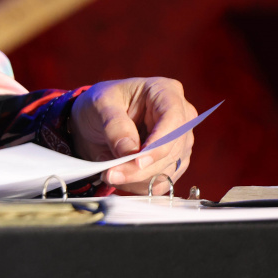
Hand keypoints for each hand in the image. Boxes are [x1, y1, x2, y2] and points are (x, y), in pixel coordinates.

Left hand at [69, 77, 197, 194]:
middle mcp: (180, 117)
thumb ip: (115, 126)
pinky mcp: (174, 163)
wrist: (96, 120)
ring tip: (110, 173)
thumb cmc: (101, 104)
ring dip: (137, 179)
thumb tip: (130, 151)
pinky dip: (140, 185)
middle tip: (110, 173)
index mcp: (166, 92)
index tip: (138, 161)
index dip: (159, 143)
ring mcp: (180, 142)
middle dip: (140, 168)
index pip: (173, 119)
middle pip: (171, 149)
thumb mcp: (100, 105)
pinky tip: (122, 177)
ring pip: (168, 170)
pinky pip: (163, 182)